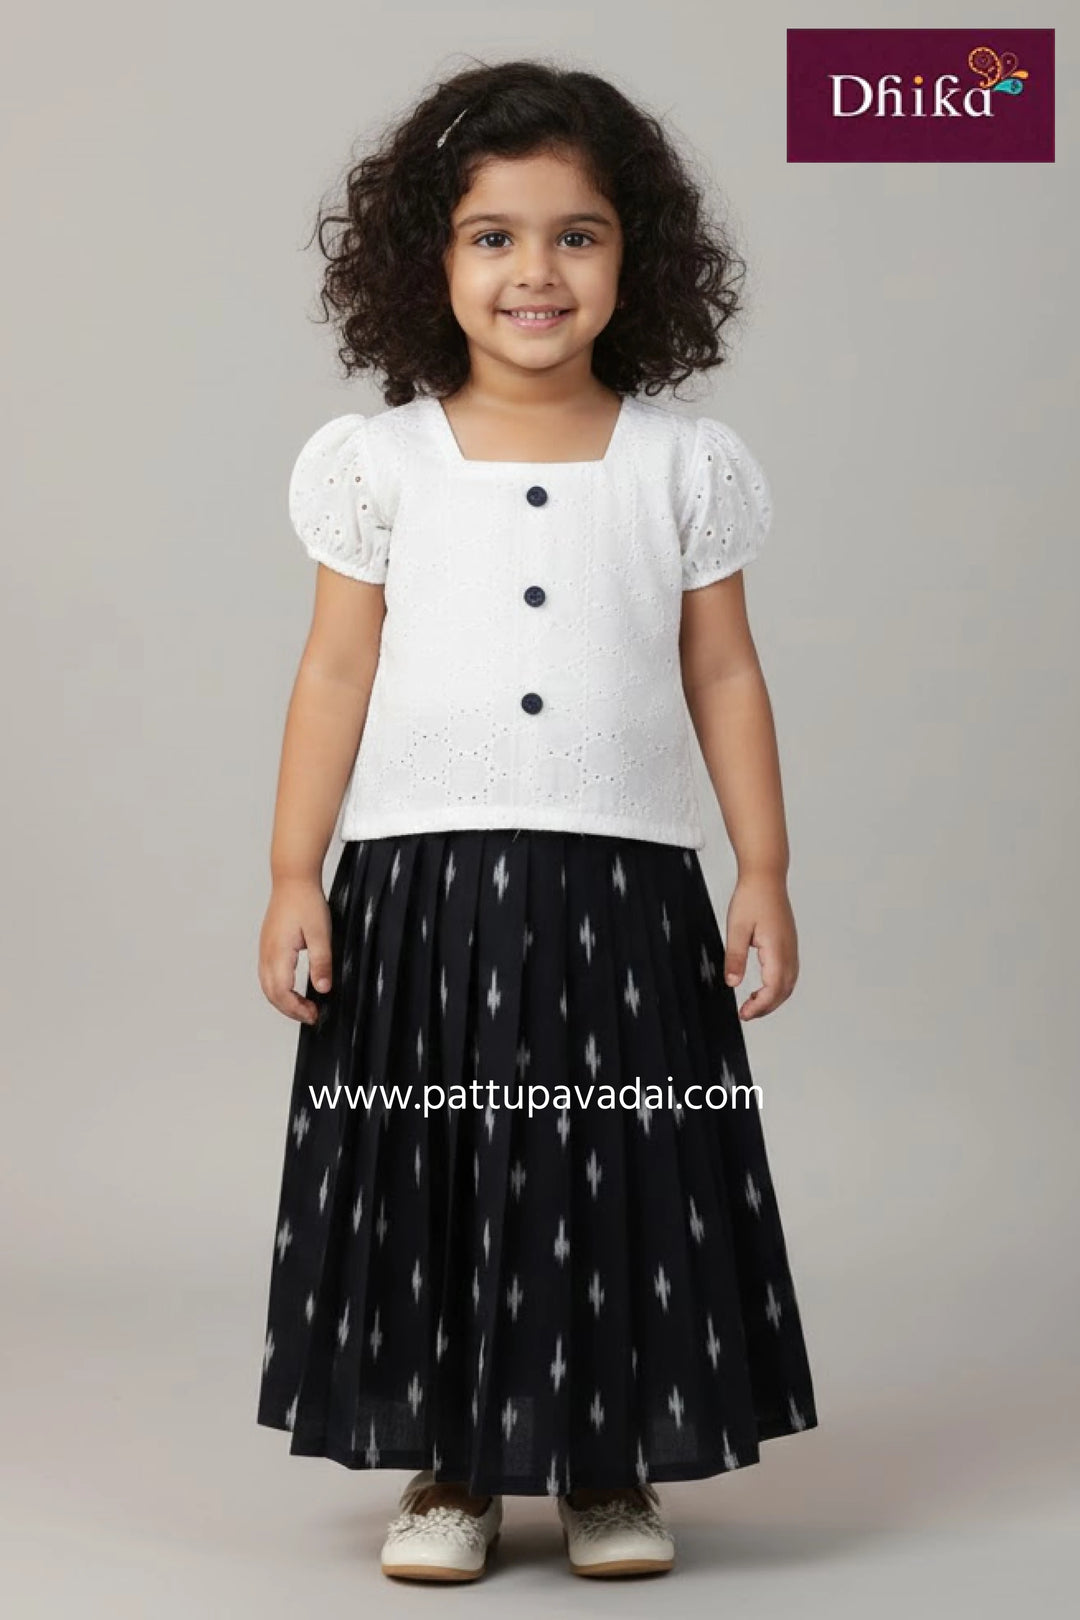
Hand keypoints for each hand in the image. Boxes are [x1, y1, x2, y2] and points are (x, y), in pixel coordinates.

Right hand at [258, 876, 332, 1024]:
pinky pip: (267, 975)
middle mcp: (266, 954)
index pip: (281, 993)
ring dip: (283, 1001)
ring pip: (267, 986)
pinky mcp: (268, 946)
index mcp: (278, 953)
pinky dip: (279, 989)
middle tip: (311, 1015)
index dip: (296, 1009)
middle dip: (290, 1010)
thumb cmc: (306, 902)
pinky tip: (293, 989)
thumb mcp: (321, 933)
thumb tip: (323, 988)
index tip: (314, 1015)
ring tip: (304, 1006)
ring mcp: (264, 950)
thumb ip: (321, 962)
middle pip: (271, 994)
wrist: (293, 879)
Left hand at [723, 871, 798, 1020]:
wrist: (766, 877)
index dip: (760, 1006)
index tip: (744, 1013)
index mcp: (777, 950)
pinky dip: (778, 986)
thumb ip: (735, 958)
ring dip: (773, 998)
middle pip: (784, 991)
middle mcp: (789, 951)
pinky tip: (763, 986)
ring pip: (789, 983)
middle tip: (747, 1013)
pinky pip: (789, 973)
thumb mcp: (736, 928)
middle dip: (767, 1007)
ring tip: (753, 1003)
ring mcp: (792, 948)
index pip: (773, 989)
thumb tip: (732, 983)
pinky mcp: (789, 944)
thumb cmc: (752, 897)